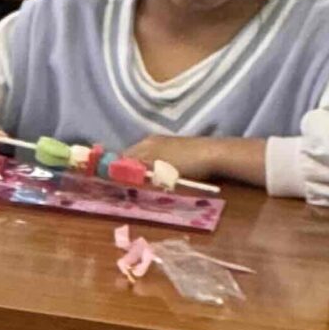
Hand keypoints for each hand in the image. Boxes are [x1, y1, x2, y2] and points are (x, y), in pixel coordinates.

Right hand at [124, 133, 259, 187]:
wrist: (215, 155)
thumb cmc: (185, 162)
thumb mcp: (158, 168)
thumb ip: (136, 170)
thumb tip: (113, 173)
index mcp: (145, 143)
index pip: (122, 157)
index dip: (116, 170)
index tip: (113, 185)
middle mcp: (152, 141)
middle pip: (133, 157)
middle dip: (128, 171)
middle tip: (126, 188)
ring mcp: (165, 144)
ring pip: (145, 158)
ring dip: (140, 171)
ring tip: (140, 185)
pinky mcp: (176, 149)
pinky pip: (156, 159)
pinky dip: (152, 168)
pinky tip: (157, 177)